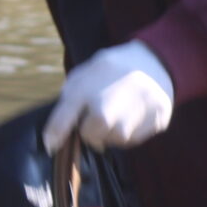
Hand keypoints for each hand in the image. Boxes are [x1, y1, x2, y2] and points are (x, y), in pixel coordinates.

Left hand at [44, 40, 174, 151]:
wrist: (155, 60)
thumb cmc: (112, 69)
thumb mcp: (85, 73)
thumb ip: (69, 98)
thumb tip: (56, 132)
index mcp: (87, 86)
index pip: (62, 120)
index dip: (54, 136)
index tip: (51, 146)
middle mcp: (109, 101)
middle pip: (90, 136)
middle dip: (90, 132)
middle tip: (96, 119)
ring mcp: (133, 113)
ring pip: (113, 140)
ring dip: (111, 133)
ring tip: (118, 112)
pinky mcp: (154, 120)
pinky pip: (133, 140)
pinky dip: (130, 132)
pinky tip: (133, 114)